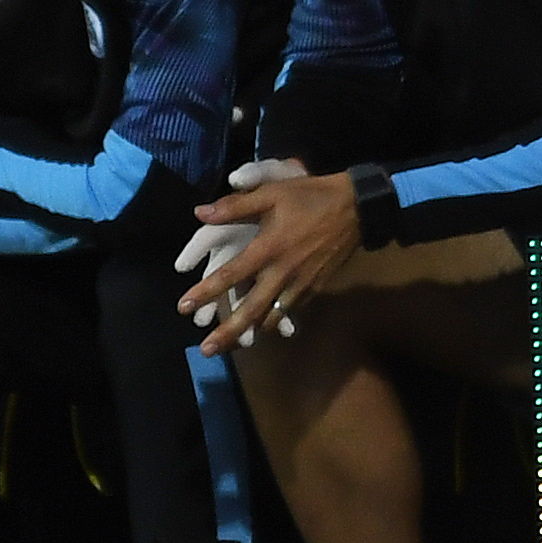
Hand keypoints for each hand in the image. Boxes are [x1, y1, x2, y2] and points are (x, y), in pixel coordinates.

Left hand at [177, 161, 363, 354]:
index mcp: (268, 249)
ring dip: (251, 331)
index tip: (183, 307)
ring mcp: (301, 284)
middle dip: (227, 332)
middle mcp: (283, 273)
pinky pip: (290, 310)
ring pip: (272, 316)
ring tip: (233, 345)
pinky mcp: (316, 288)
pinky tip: (264, 326)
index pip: (230, 275)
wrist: (358, 208)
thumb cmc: (310, 197)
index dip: (205, 292)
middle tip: (206, 350)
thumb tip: (200, 214)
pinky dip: (275, 320)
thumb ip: (235, 206)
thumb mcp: (272, 192)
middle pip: (251, 310)